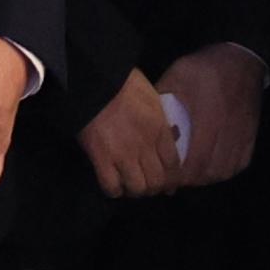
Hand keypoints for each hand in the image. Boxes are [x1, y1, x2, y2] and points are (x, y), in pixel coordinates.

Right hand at [79, 70, 179, 200]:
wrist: (95, 80)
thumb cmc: (125, 84)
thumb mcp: (152, 99)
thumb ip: (160, 121)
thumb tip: (166, 137)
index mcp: (160, 129)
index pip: (174, 165)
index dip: (172, 179)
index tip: (168, 184)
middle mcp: (146, 146)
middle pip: (157, 181)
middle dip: (154, 188)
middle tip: (146, 184)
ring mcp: (124, 154)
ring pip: (138, 188)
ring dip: (135, 190)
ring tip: (129, 184)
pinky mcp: (101, 158)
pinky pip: (111, 186)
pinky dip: (113, 190)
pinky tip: (113, 184)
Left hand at [159, 46, 266, 185]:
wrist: (240, 59)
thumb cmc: (204, 68)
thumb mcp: (177, 77)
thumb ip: (162, 102)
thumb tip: (145, 126)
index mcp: (208, 118)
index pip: (194, 161)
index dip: (178, 176)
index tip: (164, 179)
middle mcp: (228, 131)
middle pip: (209, 171)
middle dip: (189, 180)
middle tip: (173, 179)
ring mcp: (242, 134)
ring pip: (225, 170)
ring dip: (206, 178)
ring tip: (190, 176)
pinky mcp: (251, 135)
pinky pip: (240, 163)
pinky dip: (224, 171)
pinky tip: (212, 168)